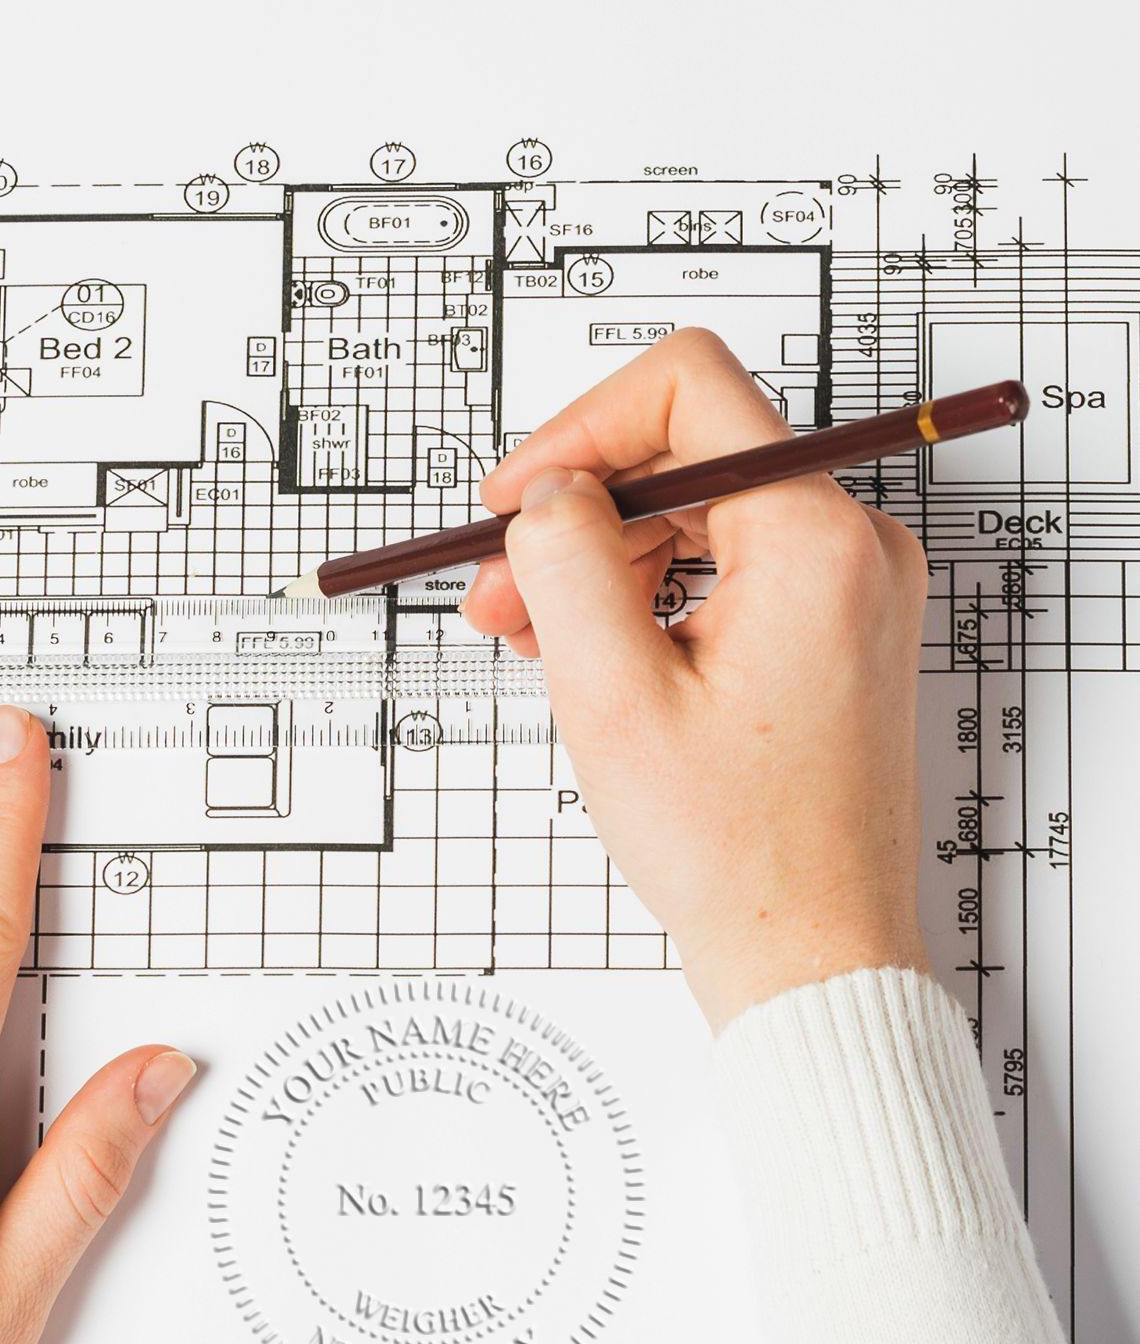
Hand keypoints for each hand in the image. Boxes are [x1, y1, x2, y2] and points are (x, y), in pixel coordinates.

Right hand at [462, 329, 930, 1028]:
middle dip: (575, 514)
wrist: (809, 954)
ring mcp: (843, 589)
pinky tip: (586, 650)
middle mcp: (848, 547)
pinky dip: (642, 597)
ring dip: (598, 562)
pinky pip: (718, 570)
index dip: (579, 429)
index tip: (514, 498)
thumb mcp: (613, 695)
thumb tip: (548, 489)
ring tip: (527, 636)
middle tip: (494, 589)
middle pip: (684, 457)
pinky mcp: (824, 629)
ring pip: (693, 517)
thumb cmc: (737, 851)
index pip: (689, 389)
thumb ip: (567, 560)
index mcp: (815, 541)